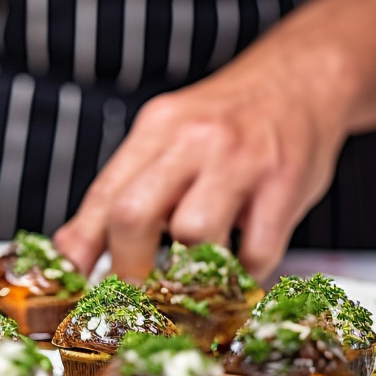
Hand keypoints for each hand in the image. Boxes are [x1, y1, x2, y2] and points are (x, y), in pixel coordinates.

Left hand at [54, 0, 375, 279]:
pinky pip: (255, 253)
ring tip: (198, 277)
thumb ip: (124, 190)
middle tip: (138, 295)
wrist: (304, 80)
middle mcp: (194, 140)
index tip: (76, 289)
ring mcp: (242, 162)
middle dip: (129, 270)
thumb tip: (71, 251)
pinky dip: (243, 275)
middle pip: (135, 214)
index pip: (105, 195)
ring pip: (194, 235)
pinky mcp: (286, 186)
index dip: (83, 251)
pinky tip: (242, 264)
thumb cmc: (230, 120)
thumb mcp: (169, 137)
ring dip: (192, 272)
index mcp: (158, 128)